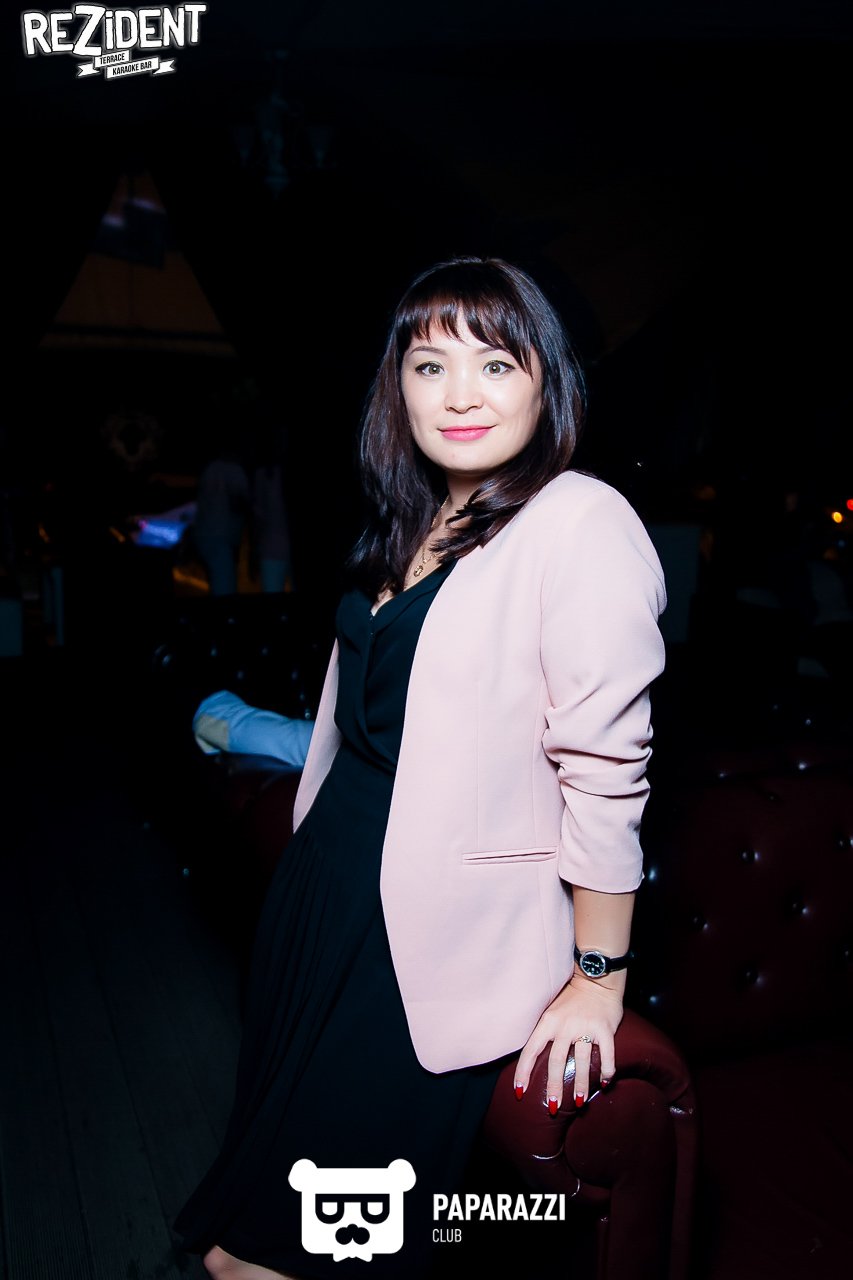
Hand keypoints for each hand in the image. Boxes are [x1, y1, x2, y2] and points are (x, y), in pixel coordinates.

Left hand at [513, 974, 623, 1110]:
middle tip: (553, 1106)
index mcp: (548, 1022)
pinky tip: (605, 1083)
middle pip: (557, 1061)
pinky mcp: (605, 1029)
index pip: (531, 1050)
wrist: (597, 978)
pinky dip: (607, 1070)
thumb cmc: (572, 997)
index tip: (519, 1092)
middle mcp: (565, 1026)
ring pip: (581, 1062)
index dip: (523, 1072)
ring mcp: (586, 1027)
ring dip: (581, 1085)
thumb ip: (545, 1032)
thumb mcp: (551, 1010)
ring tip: (580, 1103)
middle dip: (555, 1086)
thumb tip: (534, 1057)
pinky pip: (606, 1055)